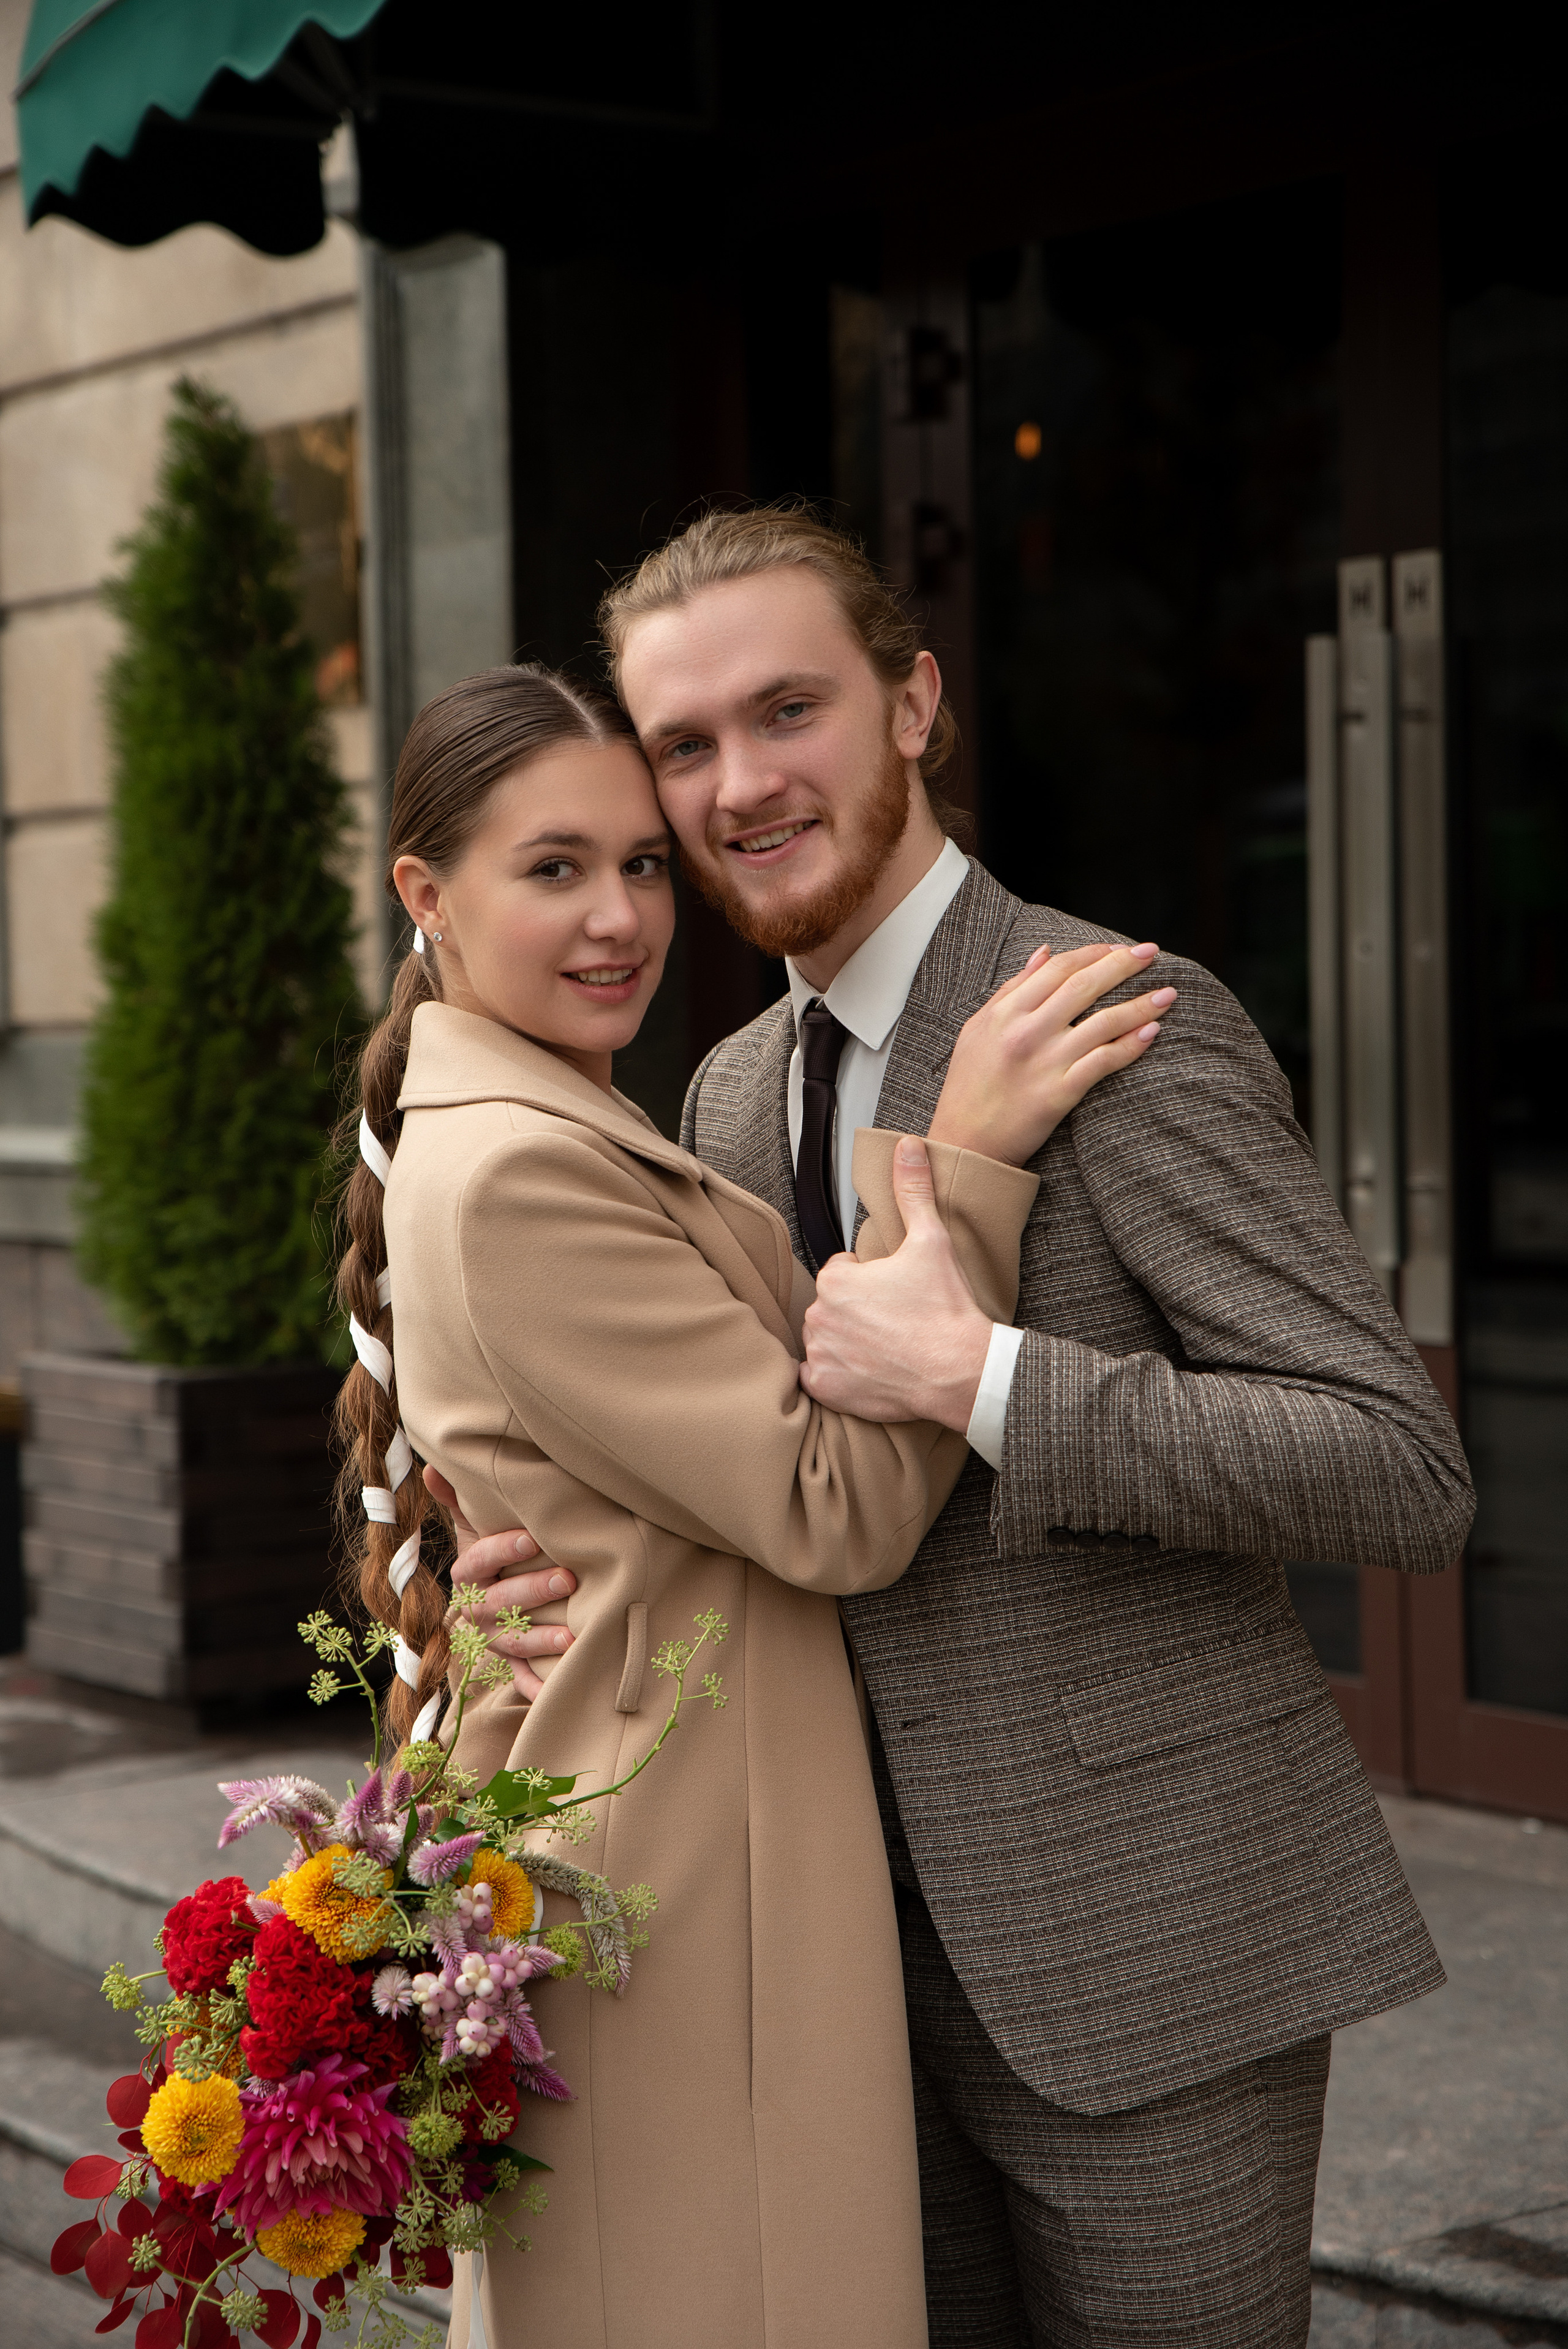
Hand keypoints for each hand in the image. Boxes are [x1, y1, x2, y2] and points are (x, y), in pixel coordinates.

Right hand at [423, 1464, 575, 1701]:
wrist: (491, 1596)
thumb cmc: (492, 1553)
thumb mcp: (474, 1524)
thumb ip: (457, 1498)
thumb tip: (431, 1465)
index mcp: (468, 1576)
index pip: (479, 1562)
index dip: (502, 1550)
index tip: (532, 1538)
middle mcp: (476, 1611)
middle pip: (500, 1603)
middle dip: (533, 1592)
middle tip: (568, 1579)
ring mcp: (493, 1640)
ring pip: (512, 1643)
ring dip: (541, 1640)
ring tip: (573, 1634)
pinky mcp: (512, 1664)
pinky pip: (521, 1679)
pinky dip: (535, 1687)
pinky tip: (554, 1688)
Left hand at [799, 1137, 991, 1431]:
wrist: (960, 1371)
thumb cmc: (946, 1309)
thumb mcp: (931, 1240)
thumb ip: (913, 1191)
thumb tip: (907, 1146)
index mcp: (835, 1279)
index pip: (844, 1272)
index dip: (873, 1280)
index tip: (898, 1293)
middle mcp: (818, 1316)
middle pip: (833, 1306)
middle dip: (858, 1311)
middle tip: (897, 1321)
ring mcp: (820, 1354)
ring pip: (827, 1339)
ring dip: (848, 1341)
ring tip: (888, 1346)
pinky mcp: (825, 1388)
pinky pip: (819, 1377)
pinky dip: (838, 1376)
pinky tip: (869, 1370)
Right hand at [929, 940, 1174, 1166]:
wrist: (965, 1142)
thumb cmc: (969, 1086)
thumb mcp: (978, 1028)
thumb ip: (1012, 989)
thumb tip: (1044, 952)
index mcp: (1005, 1012)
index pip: (1057, 969)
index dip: (1092, 953)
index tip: (1118, 948)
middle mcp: (1026, 1032)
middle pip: (1084, 986)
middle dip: (1122, 965)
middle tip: (1151, 953)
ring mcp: (1045, 1062)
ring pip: (1103, 1022)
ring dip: (1140, 1005)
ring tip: (1167, 994)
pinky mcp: (1060, 1092)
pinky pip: (1104, 1062)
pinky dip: (1131, 1045)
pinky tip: (1152, 1032)